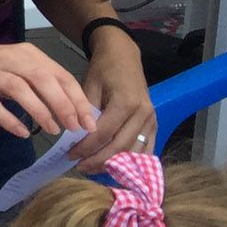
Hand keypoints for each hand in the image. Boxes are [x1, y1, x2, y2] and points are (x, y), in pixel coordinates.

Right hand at [0, 38, 93, 138]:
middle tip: (75, 128)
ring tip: (53, 130)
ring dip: (40, 111)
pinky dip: (10, 120)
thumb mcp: (19, 67)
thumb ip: (43, 83)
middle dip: (63, 104)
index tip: (89, 122)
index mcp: (26, 54)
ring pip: (20, 89)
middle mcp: (9, 59)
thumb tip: (74, 111)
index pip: (59, 74)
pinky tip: (22, 132)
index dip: (77, 99)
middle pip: (42, 79)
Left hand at [73, 30, 154, 168]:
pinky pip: (146, 149)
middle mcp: (143, 114)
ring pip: (134, 151)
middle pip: (120, 146)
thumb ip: (86, 112)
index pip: (104, 133)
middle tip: (80, 168)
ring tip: (94, 170)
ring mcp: (152, 121)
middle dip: (98, 160)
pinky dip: (132, 161)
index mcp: (125, 102)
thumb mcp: (89, 85)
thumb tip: (77, 136)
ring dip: (115, 164)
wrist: (123, 56)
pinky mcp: (155, 125)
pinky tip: (118, 169)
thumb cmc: (103, 69)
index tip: (71, 156)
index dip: (86, 147)